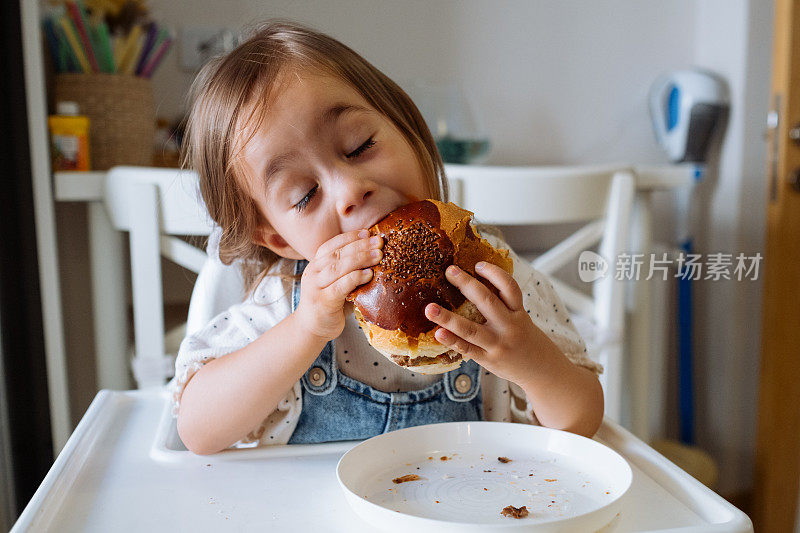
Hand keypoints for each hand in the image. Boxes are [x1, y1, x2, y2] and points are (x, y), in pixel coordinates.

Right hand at [294, 229, 382, 340]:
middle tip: (379, 242)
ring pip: (339, 267)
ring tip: (379, 255)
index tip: (368, 232)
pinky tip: (369, 274)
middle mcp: (313, 272)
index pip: (332, 245)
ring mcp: (315, 287)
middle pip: (338, 253)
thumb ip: (348, 270)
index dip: (350, 237)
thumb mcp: (336, 282)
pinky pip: (340, 286)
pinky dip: (356, 278)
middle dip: (361, 245)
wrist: (311, 329)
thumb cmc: (329, 303)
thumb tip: (375, 255)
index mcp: (316, 264)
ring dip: (361, 258)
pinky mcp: (322, 301)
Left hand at [424, 262, 560, 383]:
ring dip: (448, 318)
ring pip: (471, 329)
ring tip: (430, 308)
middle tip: (449, 271)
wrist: (542, 370)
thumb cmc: (525, 339)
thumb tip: (475, 282)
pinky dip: (452, 341)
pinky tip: (438, 333)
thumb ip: (503, 304)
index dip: (494, 273)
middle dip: (467, 284)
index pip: (509, 288)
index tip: (478, 265)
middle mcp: (509, 326)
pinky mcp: (488, 360)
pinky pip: (467, 349)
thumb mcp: (521, 318)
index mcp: (518, 312)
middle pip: (487, 302)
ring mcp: (497, 344)